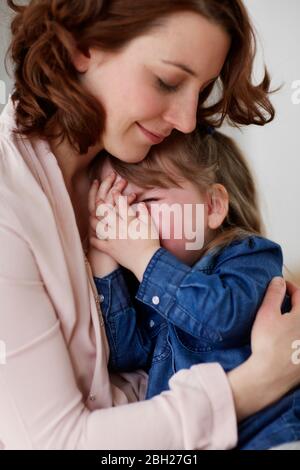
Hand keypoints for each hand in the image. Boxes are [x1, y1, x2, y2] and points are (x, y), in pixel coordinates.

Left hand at [89, 178, 160, 281]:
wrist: (147, 261)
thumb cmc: (151, 242)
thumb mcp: (150, 225)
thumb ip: (144, 212)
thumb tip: (140, 203)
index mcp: (128, 220)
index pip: (120, 204)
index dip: (116, 196)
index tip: (114, 191)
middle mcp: (118, 227)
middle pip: (105, 212)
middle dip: (100, 204)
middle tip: (98, 199)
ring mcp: (112, 238)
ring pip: (97, 225)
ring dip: (94, 219)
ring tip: (92, 216)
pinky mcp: (109, 249)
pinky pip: (97, 243)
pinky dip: (93, 238)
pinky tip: (92, 235)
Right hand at [228, 278, 299, 421]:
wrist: (270, 375)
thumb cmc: (267, 343)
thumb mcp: (266, 313)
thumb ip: (274, 294)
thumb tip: (279, 280)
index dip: (290, 288)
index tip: (282, 286)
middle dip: (296, 304)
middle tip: (285, 301)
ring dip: (295, 321)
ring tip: (286, 319)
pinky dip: (296, 337)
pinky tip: (289, 340)